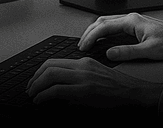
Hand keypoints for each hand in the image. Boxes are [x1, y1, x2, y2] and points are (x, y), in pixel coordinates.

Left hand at [25, 57, 162, 110]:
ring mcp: (83, 78)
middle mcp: (81, 66)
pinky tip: (41, 101)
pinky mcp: (84, 91)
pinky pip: (57, 90)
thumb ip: (78, 78)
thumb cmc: (117, 88)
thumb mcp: (95, 76)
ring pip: (50, 76)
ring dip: (36, 86)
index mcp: (84, 62)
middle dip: (34, 78)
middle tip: (29, 89)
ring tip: (32, 95)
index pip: (54, 61)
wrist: (132, 93)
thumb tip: (60, 88)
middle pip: (48, 66)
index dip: (39, 71)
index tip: (35, 81)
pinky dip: (44, 95)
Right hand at [79, 12, 162, 61]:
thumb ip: (128, 52)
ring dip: (95, 31)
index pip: (104, 27)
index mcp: (132, 21)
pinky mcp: (135, 25)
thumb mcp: (150, 51)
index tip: (83, 47)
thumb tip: (110, 54)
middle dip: (89, 33)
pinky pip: (114, 25)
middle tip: (81, 46)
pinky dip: (103, 31)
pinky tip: (102, 39)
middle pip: (102, 21)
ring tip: (87, 43)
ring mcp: (133, 20)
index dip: (91, 37)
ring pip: (107, 22)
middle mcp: (131, 18)